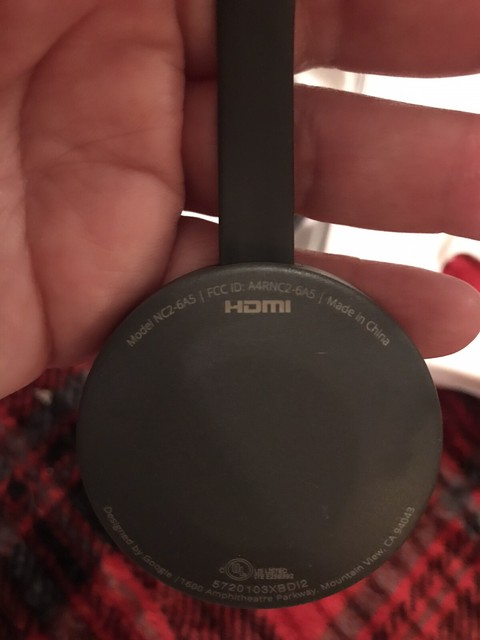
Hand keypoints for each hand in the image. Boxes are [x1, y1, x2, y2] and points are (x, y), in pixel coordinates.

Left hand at [1, 0, 478, 398]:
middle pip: (299, 96)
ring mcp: (118, 200)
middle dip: (410, 121)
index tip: (466, 32)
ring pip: (281, 216)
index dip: (389, 8)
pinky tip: (381, 333)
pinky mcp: (105, 297)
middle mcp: (116, 83)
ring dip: (385, 240)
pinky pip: (230, 307)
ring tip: (471, 272)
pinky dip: (307, 321)